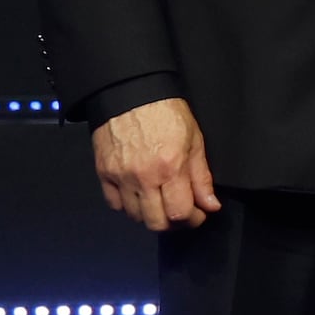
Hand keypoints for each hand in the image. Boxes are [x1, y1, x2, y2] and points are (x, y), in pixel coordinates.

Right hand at [92, 97, 220, 231]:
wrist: (131, 92)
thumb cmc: (166, 111)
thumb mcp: (194, 140)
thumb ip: (201, 177)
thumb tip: (210, 205)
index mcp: (169, 168)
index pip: (180, 213)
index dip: (192, 219)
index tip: (198, 214)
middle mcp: (143, 177)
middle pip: (156, 223)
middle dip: (173, 223)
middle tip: (181, 212)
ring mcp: (120, 177)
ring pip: (135, 217)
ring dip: (151, 215)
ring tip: (161, 202)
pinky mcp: (104, 173)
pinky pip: (114, 204)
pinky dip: (128, 206)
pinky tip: (139, 195)